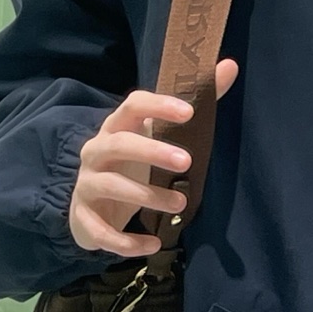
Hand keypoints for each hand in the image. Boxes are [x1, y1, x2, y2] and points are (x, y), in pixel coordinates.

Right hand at [68, 59, 238, 257]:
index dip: (158, 105)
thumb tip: (230, 66)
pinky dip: (126, 240)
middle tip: (188, 161)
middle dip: (152, 152)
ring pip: (111, 186)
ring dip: (146, 196)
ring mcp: (86, 184)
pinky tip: (152, 245)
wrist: (92, 202)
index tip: (189, 112)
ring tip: (181, 203)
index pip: (132, 104)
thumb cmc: (135, 161)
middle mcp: (97, 150)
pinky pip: (100, 230)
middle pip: (118, 143)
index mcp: (118, 125)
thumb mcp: (160, 133)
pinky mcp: (82, 217)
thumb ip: (198, 100)